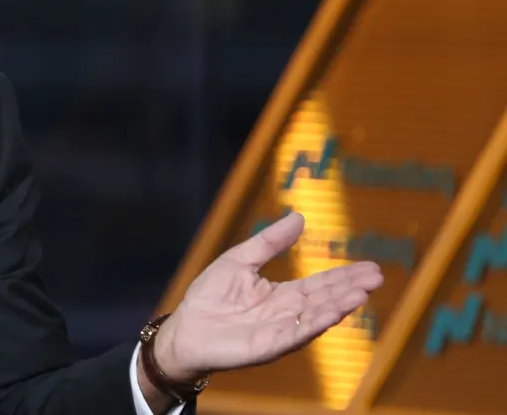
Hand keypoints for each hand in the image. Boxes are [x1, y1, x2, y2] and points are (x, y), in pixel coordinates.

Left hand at [154, 211, 384, 380]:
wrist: (184, 328)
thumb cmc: (209, 296)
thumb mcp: (240, 259)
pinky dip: (316, 323)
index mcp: (282, 295)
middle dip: (350, 288)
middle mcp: (287, 315)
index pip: (320, 284)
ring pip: (316, 317)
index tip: (371, 267)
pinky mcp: (269, 346)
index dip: (344, 276)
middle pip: (325, 299)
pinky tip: (333, 311)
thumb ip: (269, 242)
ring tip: (362, 292)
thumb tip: (299, 217)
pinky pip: (296, 334)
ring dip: (339, 305)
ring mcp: (280, 331)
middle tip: (377, 277)